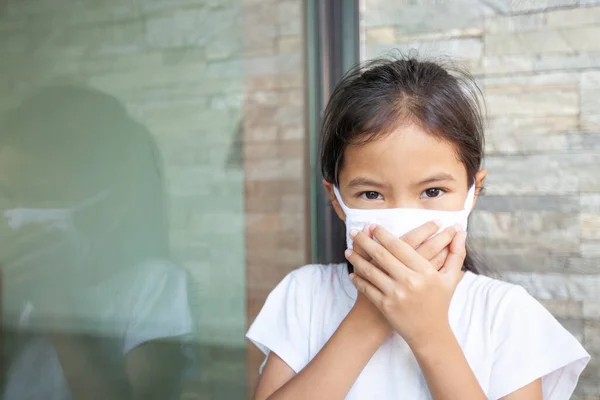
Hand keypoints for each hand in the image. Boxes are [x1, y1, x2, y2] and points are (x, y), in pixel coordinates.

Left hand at [346, 224, 466, 349]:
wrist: (429, 333)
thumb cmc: (440, 302)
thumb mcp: (451, 278)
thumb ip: (456, 253)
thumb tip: (460, 231)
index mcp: (425, 272)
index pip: (400, 247)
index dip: (384, 235)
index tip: (373, 226)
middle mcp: (409, 281)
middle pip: (382, 255)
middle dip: (365, 241)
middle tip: (354, 232)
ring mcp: (395, 294)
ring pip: (370, 270)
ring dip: (357, 258)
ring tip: (348, 250)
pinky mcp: (385, 306)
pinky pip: (367, 288)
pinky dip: (358, 279)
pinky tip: (352, 272)